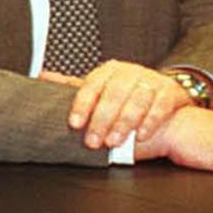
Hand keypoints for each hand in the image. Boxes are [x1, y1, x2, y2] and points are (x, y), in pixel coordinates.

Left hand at [41, 59, 191, 150]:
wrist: (166, 97)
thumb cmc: (126, 96)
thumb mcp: (100, 89)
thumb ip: (74, 86)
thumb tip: (41, 77)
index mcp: (108, 71)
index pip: (91, 85)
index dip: (82, 105)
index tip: (74, 124)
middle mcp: (129, 72)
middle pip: (113, 95)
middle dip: (102, 120)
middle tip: (93, 141)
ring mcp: (151, 80)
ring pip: (136, 100)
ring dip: (124, 123)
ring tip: (114, 142)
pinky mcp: (170, 92)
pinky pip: (160, 106)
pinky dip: (150, 121)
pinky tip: (140, 135)